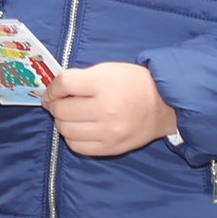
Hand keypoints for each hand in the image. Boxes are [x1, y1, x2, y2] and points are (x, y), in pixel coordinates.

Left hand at [42, 61, 176, 157]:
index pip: (65, 84)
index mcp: (103, 83)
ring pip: (66, 130)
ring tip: (70, 117)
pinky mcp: (111, 148)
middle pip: (62, 109)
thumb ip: (80, 79)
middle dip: (55, 105)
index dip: (53, 88)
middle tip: (60, 103)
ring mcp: (108, 131)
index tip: (52, 91)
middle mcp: (105, 109)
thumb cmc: (133, 83)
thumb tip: (53, 93)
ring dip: (62, 122)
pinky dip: (72, 138)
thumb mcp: (107, 70)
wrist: (164, 105)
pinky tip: (79, 130)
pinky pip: (78, 147)